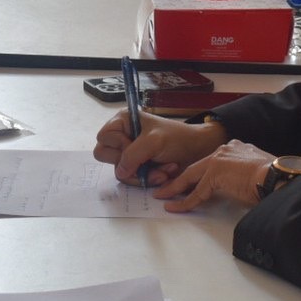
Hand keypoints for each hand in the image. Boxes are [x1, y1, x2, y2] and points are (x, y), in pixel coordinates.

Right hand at [93, 110, 226, 184]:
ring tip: (163, 169)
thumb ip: (133, 154)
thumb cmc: (178, 139)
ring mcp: (129, 153)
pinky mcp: (137, 167)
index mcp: (123, 121)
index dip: (119, 145)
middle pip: (106, 156)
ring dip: (144, 173)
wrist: (197, 152)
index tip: (137, 145)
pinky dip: (149, 179)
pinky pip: (131, 179)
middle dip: (131, 163)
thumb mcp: (154, 142)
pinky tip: (163, 173)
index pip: (104, 137)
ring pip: (120, 171)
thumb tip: (120, 171)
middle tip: (148, 160)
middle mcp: (122, 136)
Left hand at [152, 139, 273, 211]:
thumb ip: (243, 175)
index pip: (211, 162)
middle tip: (165, 186)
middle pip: (196, 167)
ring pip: (191, 177)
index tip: (191, 181)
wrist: (279, 176)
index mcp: (235, 148)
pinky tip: (173, 207)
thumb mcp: (256, 172)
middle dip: (180, 178)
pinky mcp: (214, 174)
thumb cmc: (274, 179)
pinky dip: (184, 201)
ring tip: (163, 195)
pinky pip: (196, 192)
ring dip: (176, 188)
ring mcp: (218, 160)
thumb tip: (242, 186)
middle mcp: (224, 150)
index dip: (199, 173)